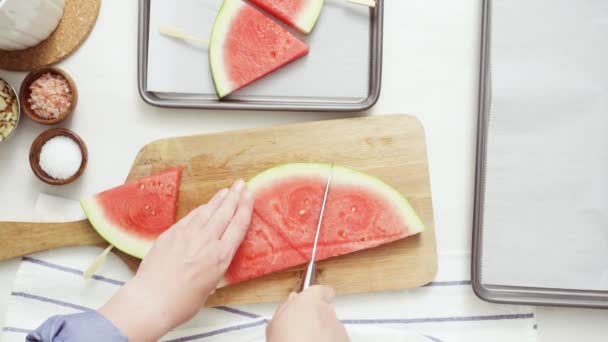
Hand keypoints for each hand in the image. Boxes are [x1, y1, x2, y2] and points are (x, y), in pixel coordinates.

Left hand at [99, 179, 253, 340]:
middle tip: (241, 184)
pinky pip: (191, 217)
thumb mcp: (210, 285)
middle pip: (225, 212)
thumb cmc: (181, 302)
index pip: (238, 225)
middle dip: (235, 196)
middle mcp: (206, 241)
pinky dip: (201, 209)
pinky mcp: (171, 233)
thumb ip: (215, 265)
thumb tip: (215, 256)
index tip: (250, 196)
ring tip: (227, 190)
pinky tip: (204, 206)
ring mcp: (187, 234)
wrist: (151, 300)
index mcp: (220, 256)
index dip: (245, 208)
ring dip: (219, 199)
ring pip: (207, 211)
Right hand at [266, 285, 349, 341]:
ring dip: (323, 334)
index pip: (321, 290)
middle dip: (317, 319)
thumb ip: (285, 308)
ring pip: (331, 328)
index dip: (317, 296)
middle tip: (302, 332)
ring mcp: (339, 329)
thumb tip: (292, 300)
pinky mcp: (345, 341)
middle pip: (325, 310)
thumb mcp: (274, 325)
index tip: (310, 304)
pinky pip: (337, 340)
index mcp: (310, 302)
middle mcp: (328, 312)